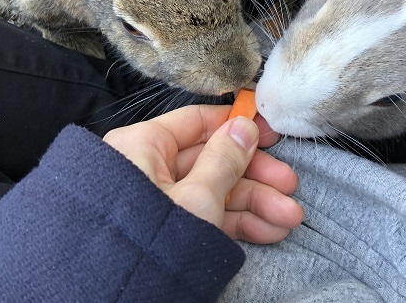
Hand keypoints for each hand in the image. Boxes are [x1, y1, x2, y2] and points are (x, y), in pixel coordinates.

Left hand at [103, 104, 302, 243]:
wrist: (115, 300)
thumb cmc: (150, 241)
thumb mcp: (197, 197)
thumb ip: (225, 160)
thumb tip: (244, 126)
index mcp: (143, 145)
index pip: (196, 122)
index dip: (237, 125)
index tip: (271, 131)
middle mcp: (148, 167)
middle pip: (213, 159)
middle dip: (256, 177)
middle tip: (290, 185)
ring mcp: (160, 200)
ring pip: (216, 191)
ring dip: (255, 204)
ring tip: (289, 218)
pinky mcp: (168, 228)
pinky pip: (207, 215)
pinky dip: (238, 223)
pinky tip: (270, 230)